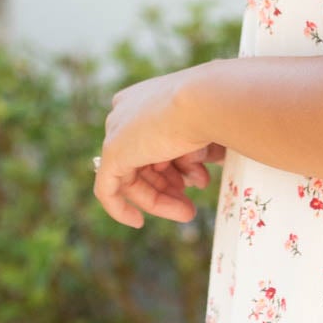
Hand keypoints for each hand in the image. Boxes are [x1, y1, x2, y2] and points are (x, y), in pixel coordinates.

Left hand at [93, 65, 224, 228]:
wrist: (207, 100)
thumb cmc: (214, 108)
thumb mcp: (204, 127)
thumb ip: (192, 145)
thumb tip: (199, 162)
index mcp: (144, 99)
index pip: (151, 143)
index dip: (172, 168)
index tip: (191, 184)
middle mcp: (126, 112)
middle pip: (143, 162)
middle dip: (169, 187)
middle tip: (190, 207)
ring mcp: (117, 131)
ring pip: (133, 177)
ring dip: (160, 200)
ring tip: (187, 213)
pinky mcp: (112, 153)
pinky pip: (107, 189)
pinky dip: (120, 208)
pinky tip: (137, 222)